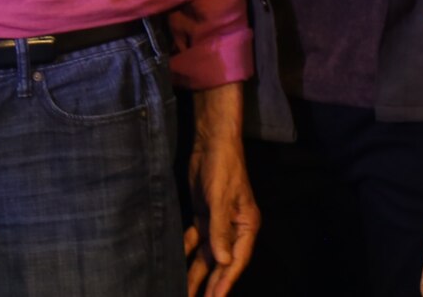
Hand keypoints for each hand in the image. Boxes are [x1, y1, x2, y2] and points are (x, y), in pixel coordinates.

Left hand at [184, 84, 257, 295]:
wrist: (211, 141)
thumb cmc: (223, 167)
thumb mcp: (220, 199)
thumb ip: (220, 231)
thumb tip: (222, 263)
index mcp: (246, 226)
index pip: (235, 261)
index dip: (225, 283)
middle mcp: (234, 228)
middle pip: (220, 262)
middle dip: (209, 283)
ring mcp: (218, 223)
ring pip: (206, 254)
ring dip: (195, 272)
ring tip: (183, 292)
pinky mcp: (204, 215)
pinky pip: (195, 240)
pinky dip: (186, 252)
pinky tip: (175, 264)